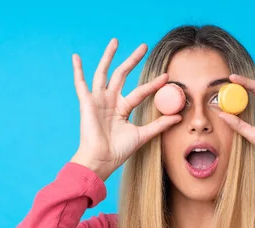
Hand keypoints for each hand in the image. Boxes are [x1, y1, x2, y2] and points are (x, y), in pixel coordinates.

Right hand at [70, 38, 181, 180]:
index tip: (166, 77)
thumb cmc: (119, 151)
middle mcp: (111, 101)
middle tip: (144, 46)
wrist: (102, 160)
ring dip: (109, 57)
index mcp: (123, 108)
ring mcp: (98, 100)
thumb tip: (179, 116)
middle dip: (133, 60)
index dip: (153, 84)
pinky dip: (77, 70)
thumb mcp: (143, 135)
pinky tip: (75, 57)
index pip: (140, 91)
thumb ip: (159, 125)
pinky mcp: (87, 103)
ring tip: (115, 41)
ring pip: (104, 73)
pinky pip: (80, 84)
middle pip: (123, 75)